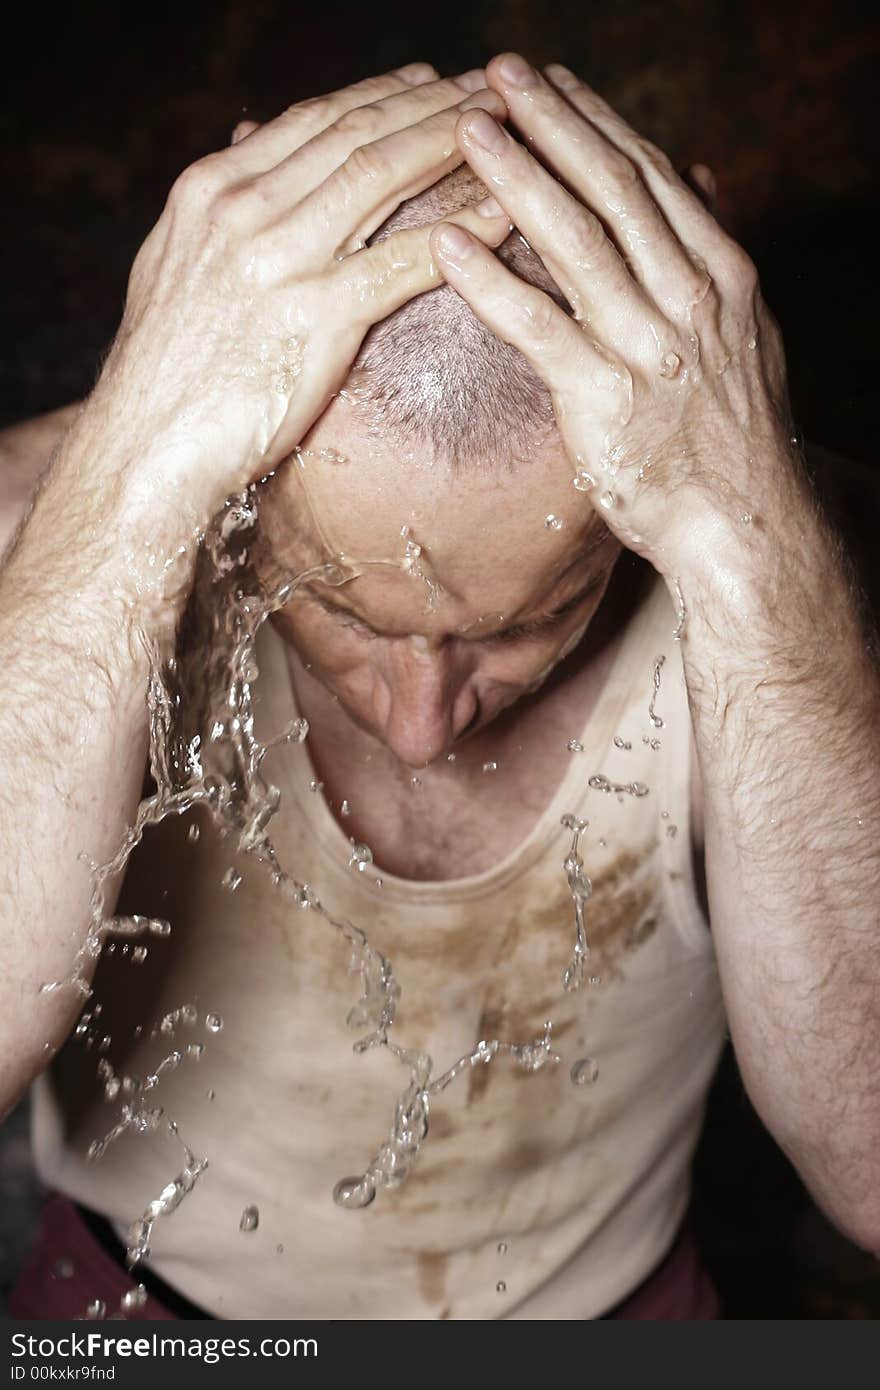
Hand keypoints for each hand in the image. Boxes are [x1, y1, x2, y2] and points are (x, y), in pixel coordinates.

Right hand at [91, 66, 510, 528]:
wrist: (144, 447)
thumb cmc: (165, 372)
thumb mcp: (175, 268)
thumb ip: (218, 211)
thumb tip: (243, 148)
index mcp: (211, 189)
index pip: (311, 120)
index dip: (380, 94)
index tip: (428, 82)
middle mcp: (243, 209)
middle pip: (355, 133)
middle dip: (432, 104)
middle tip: (490, 88)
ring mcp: (278, 261)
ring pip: (382, 176)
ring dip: (453, 144)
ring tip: (510, 130)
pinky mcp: (314, 319)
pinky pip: (403, 262)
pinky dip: (459, 232)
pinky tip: (503, 215)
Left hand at [431, 54, 802, 583]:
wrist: (743, 523)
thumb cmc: (730, 434)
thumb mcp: (742, 332)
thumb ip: (708, 251)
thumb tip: (695, 175)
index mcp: (720, 273)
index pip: (650, 176)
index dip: (595, 121)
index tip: (551, 80)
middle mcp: (689, 296)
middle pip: (612, 189)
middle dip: (552, 123)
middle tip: (498, 73)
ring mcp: (647, 346)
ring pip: (576, 241)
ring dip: (516, 177)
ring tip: (466, 129)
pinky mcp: (603, 400)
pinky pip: (537, 328)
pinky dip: (490, 282)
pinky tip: (445, 245)